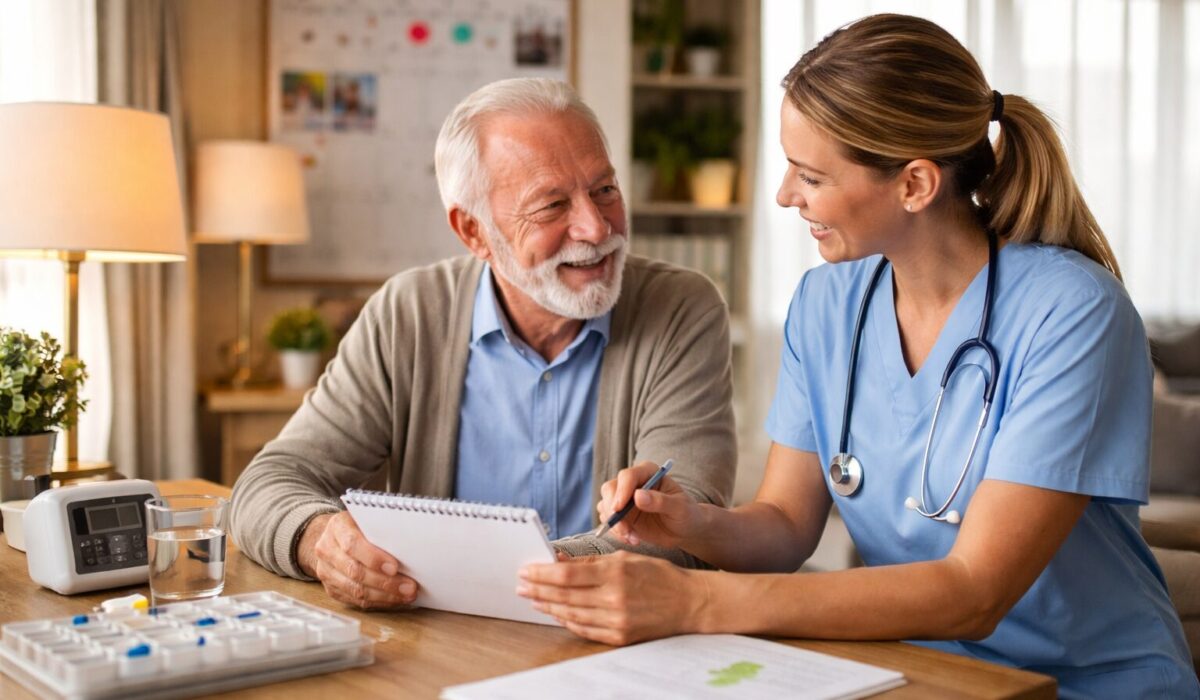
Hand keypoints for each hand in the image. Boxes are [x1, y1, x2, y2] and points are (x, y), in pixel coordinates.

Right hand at [298, 511, 418, 609]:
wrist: (332, 536)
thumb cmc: (357, 526)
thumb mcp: (367, 518)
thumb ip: (381, 528)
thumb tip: (409, 542)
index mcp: (337, 526)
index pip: (353, 544)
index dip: (374, 558)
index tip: (395, 567)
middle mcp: (327, 549)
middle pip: (355, 571)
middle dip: (385, 582)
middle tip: (409, 586)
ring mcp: (326, 571)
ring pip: (355, 590)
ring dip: (384, 596)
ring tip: (406, 595)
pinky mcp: (331, 588)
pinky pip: (355, 600)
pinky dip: (377, 602)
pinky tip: (394, 599)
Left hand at [517, 551, 705, 644]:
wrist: (689, 603)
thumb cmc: (658, 575)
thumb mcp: (626, 558)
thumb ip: (591, 560)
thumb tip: (559, 558)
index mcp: (615, 573)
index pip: (567, 574)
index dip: (542, 573)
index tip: (525, 570)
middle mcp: (613, 598)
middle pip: (564, 595)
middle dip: (538, 589)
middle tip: (521, 584)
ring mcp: (616, 620)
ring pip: (571, 614)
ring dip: (548, 606)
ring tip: (532, 598)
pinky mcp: (620, 637)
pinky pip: (584, 630)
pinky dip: (567, 621)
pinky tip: (556, 613)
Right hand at [598, 461, 700, 547]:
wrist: (685, 530)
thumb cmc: (687, 514)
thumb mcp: (680, 508)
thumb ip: (661, 501)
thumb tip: (638, 496)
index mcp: (648, 472)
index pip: (627, 476)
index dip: (621, 491)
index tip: (619, 509)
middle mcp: (633, 483)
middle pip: (610, 489)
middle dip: (612, 510)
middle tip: (624, 529)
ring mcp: (624, 499)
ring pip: (605, 506)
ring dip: (614, 525)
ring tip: (633, 538)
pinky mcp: (621, 515)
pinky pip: (608, 522)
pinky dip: (617, 533)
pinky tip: (633, 540)